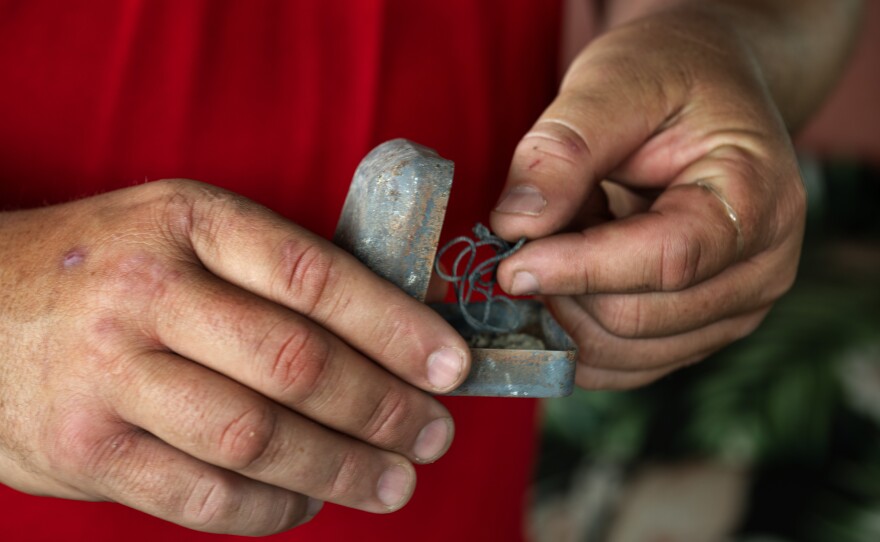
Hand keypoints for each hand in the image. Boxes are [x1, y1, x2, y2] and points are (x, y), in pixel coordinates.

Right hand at [0, 180, 469, 534]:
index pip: (314, 277)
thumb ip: (272, 274)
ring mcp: (108, 376)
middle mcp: (145, 294)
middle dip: (382, 408)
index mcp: (187, 223)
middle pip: (294, 364)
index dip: (395, 326)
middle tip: (432, 434)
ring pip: (255, 438)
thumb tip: (392, 334)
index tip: (450, 365)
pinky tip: (308, 504)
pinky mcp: (84, 451)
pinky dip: (271, 510)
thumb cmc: (107, 268)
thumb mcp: (183, 233)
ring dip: (340, 468)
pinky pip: (202, 496)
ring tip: (393, 481)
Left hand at [490, 12, 805, 388]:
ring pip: (623, 354)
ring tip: (557, 244)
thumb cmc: (668, 76)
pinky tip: (558, 284)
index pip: (666, 261)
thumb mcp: (615, 82)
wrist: (705, 90)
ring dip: (564, 311)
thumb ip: (565, 152)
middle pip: (638, 320)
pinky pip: (622, 364)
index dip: (579, 269)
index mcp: (756, 200)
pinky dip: (572, 336)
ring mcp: (731, 310)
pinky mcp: (695, 331)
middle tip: (521, 240)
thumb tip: (515, 225)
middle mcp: (760, 270)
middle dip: (561, 290)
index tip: (508, 265)